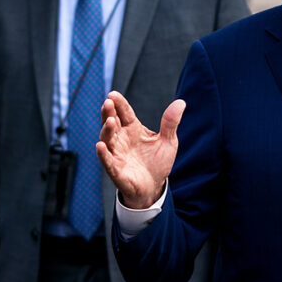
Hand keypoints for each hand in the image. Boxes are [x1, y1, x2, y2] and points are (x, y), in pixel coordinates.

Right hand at [96, 91, 184, 208]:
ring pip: (107, 138)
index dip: (119, 103)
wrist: (154, 187)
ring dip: (106, 129)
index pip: (124, 113)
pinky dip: (103, 153)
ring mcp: (117, 153)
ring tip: (110, 121)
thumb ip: (170, 123)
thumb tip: (181, 102)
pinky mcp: (115, 169)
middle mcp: (122, 139)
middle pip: (112, 122)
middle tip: (108, 102)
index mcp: (133, 129)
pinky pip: (107, 161)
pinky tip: (100, 145)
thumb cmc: (157, 162)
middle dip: (108, 112)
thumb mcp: (168, 141)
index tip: (113, 94)